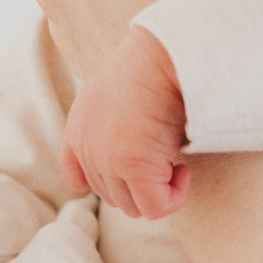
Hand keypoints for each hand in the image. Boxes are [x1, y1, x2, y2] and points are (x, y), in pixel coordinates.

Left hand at [63, 28, 190, 218]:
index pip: (78, 179)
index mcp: (79, 129)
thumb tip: (141, 145)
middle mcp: (87, 148)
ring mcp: (107, 161)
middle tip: (166, 157)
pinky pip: (156, 208)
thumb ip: (113, 122)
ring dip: (158, 189)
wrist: (165, 53)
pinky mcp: (133, 167)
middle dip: (141, 184)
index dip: (111, 180)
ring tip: (176, 159)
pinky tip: (184, 169)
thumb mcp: (118, 93)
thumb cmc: (153, 65)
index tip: (138, 164)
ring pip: (133, 206)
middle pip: (111, 196)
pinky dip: (174, 196)